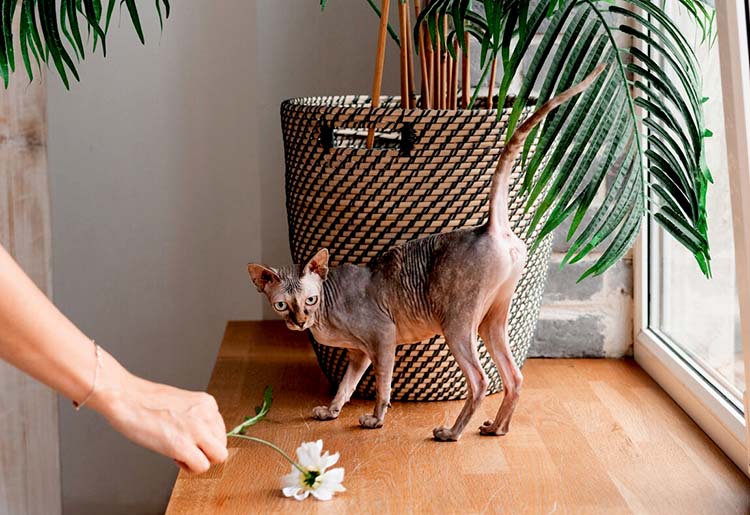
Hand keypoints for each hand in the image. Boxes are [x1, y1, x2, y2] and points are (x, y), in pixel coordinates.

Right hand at [89, 360, 227, 473]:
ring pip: (218, 457)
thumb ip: (197, 418)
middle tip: (184, 448)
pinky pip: (202, 467)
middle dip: (205, 452)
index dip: (203, 439)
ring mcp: (197, 429)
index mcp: (207, 403)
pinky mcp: (183, 445)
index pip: (220, 431)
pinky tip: (174, 458)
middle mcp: (207, 414)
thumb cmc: (146, 402)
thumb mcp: (182, 404)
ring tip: (179, 452)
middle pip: (222, 445)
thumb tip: (201, 438)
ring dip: (200, 460)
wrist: (126, 398)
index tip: (188, 438)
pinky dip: (189, 468)